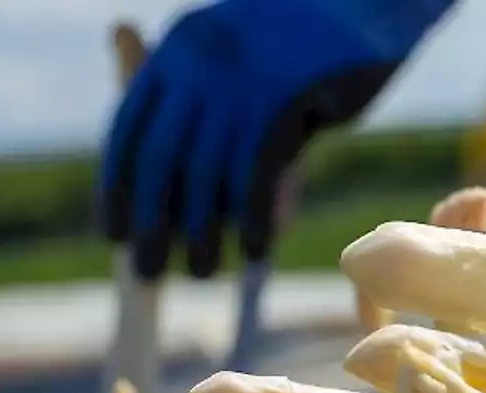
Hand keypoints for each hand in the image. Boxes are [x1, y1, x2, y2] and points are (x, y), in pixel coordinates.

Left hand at [99, 0, 452, 279]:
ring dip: (203, 232)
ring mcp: (238, 80)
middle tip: (149, 272)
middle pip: (159, 160)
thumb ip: (229, 132)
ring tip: (203, 271)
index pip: (130, 129)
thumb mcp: (254, 80)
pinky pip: (257, 175)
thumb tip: (216, 213)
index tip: (115, 235)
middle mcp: (198, 62)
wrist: (370, 6)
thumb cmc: (317, 48)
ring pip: (207, 175)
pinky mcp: (281, 99)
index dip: (117, 187)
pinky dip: (255, 220)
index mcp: (179, 50)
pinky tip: (256, 250)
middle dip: (151, 223)